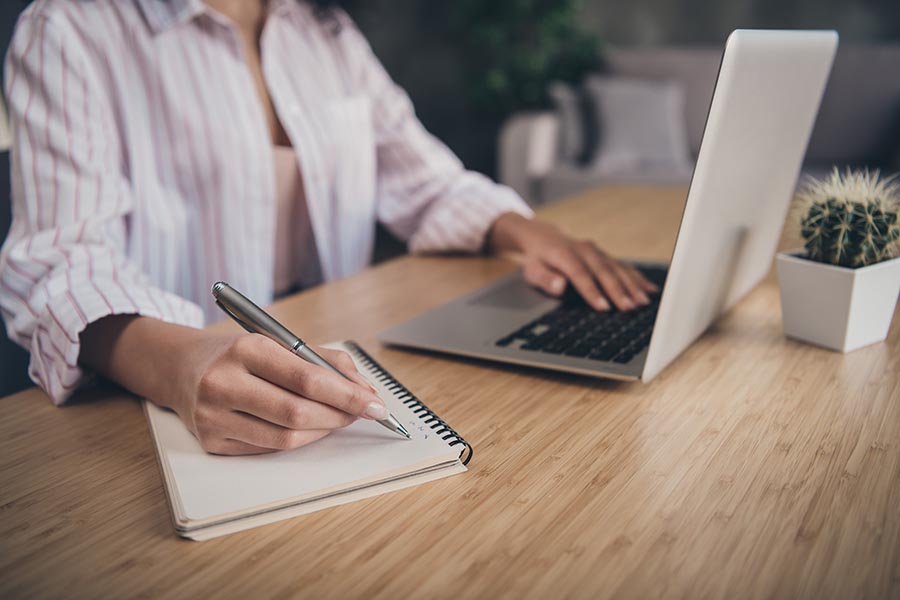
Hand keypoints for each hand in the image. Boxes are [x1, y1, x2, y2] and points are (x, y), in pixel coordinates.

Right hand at [167, 332, 386, 454]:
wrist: (181, 367)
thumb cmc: (240, 354)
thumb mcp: (278, 342)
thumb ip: (325, 361)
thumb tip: (365, 390)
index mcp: (245, 349)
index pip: (307, 379)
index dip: (347, 395)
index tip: (375, 404)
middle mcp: (224, 383)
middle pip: (297, 413)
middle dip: (339, 416)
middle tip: (362, 413)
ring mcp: (213, 417)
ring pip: (285, 439)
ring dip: (322, 432)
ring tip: (337, 419)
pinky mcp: (211, 443)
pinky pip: (268, 450)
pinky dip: (297, 441)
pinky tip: (308, 428)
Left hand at [486, 212, 657, 310]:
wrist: (544, 236)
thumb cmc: (538, 259)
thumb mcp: (532, 270)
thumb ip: (545, 278)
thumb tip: (559, 285)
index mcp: (564, 254)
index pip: (580, 275)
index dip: (593, 292)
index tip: (604, 308)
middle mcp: (585, 250)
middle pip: (604, 272)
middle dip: (619, 291)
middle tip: (631, 308)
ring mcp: (597, 252)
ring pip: (618, 268)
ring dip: (632, 285)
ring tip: (644, 302)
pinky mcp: (605, 256)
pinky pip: (623, 267)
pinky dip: (637, 278)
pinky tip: (650, 289)